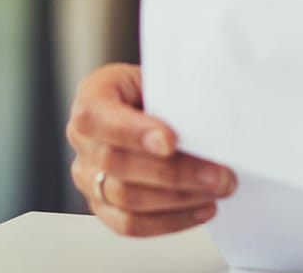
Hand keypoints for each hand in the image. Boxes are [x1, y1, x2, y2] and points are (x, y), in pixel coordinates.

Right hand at [66, 62, 237, 236]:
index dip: (134, 132)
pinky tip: (200, 209)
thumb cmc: (159, 89)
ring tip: (216, 191)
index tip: (171, 142)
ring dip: (179, 199)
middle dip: (176, 172)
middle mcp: (83, 138)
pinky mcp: (102, 205)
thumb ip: (174, 97)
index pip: (98, 116)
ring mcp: (88, 175)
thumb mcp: (163, 78)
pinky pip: (130, 224)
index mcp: (92, 96)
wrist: (150, 105)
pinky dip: (170, 221)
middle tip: (219, 175)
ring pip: (126, 199)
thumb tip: (209, 122)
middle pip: (118, 164)